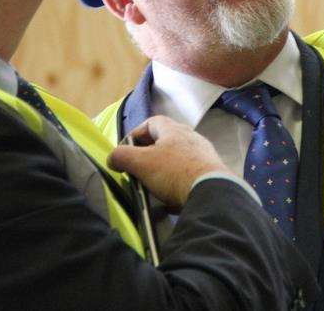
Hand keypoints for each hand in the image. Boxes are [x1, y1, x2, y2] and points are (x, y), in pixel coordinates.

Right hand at [108, 116, 232, 209]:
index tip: (125, 151)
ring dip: (163, 171)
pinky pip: (189, 177)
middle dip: (148, 155)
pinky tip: (170, 201)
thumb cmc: (174, 172)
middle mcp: (191, 138)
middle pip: (165, 141)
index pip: (151, 122)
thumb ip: (122, 156)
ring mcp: (203, 156)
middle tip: (137, 169)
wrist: (211, 192)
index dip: (135, 134)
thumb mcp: (141, 162)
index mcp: (174, 130)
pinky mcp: (211, 174)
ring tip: (152, 186)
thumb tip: (112, 158)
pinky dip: (177, 186)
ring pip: (177, 160)